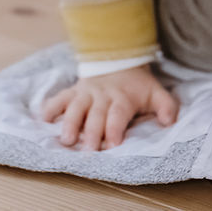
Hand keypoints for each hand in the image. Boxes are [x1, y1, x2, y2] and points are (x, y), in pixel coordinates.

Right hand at [40, 65, 178, 150]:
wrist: (118, 59)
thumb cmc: (137, 85)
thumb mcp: (156, 92)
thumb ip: (166, 106)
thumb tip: (168, 122)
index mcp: (123, 99)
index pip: (118, 114)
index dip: (115, 128)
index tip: (113, 143)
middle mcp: (102, 96)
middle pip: (95, 115)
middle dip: (91, 133)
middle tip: (87, 151)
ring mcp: (86, 93)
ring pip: (75, 107)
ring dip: (69, 123)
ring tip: (65, 140)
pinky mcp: (73, 91)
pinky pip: (59, 98)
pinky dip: (50, 107)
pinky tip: (43, 118)